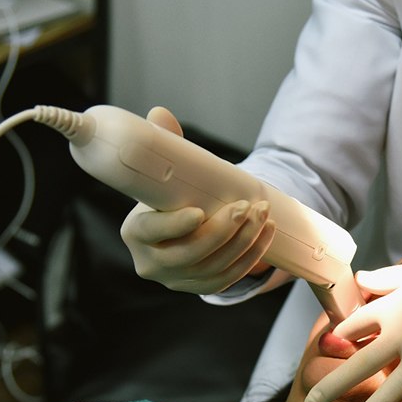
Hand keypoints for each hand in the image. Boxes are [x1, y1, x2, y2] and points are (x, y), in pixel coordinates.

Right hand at [119, 106, 274, 293]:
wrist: (177, 228)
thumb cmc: (167, 196)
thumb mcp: (162, 172)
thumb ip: (163, 144)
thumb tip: (159, 114)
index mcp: (135, 233)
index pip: (151, 231)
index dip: (174, 225)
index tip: (198, 212)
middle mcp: (151, 263)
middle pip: (190, 254)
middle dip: (223, 231)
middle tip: (246, 206)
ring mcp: (176, 280)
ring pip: (214, 267)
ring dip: (244, 241)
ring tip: (262, 214)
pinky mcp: (199, 287)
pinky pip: (228, 278)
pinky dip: (250, 256)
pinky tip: (265, 233)